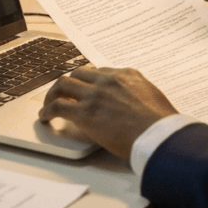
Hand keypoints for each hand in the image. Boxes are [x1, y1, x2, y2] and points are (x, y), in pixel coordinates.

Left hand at [38, 65, 177, 159]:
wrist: (159, 135)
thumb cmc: (162, 124)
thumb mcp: (154, 98)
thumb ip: (140, 95)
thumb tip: (138, 104)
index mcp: (127, 75)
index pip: (99, 72)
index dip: (88, 81)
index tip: (84, 88)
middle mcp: (108, 80)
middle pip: (78, 74)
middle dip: (69, 83)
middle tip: (63, 94)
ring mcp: (95, 94)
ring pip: (63, 84)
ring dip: (53, 93)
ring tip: (48, 103)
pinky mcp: (85, 113)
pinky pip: (58, 107)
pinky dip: (47, 110)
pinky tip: (45, 117)